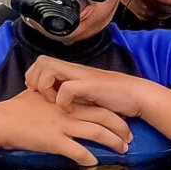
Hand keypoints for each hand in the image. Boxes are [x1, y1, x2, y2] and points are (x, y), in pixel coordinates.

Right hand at [0, 88, 132, 166]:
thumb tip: (59, 100)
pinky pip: (76, 150)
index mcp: (66, 100)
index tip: (124, 120)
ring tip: (122, 150)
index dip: (114, 112)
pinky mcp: (54, 140)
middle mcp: (68, 111)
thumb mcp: (39, 97)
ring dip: (112, 142)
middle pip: (104, 117)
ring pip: (96, 132)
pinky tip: (94, 163)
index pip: (98, 103)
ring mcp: (62, 126)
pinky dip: (88, 157)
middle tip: (130, 138)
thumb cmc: (16, 109)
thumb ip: (53, 98)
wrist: (0, 121)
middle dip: (120, 128)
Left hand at [24, 56, 152, 120]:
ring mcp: (82, 75)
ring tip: (56, 102)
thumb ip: (70, 93)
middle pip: (41, 61)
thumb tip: (52, 102)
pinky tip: (71, 108)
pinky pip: (66, 88)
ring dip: (47, 87)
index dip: (34, 77)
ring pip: (49, 69)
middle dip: (36, 79)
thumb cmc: (113, 97)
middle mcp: (74, 70)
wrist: (136, 96)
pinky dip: (63, 101)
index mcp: (72, 71)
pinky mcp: (90, 85)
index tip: (39, 94)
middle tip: (44, 97)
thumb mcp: (86, 94)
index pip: (41, 62)